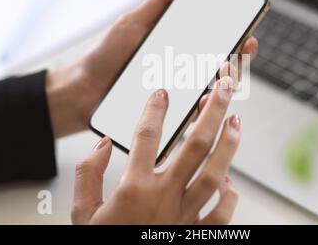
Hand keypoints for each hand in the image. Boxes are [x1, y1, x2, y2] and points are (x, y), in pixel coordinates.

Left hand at [46, 0, 259, 137]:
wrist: (85, 91)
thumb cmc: (106, 56)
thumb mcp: (133, 21)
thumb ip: (160, 2)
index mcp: (177, 39)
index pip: (213, 22)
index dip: (233, 5)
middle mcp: (184, 61)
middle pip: (224, 51)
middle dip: (243, 43)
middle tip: (247, 38)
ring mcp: (182, 84)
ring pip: (219, 78)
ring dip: (234, 70)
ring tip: (234, 61)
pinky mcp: (176, 107)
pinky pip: (202, 104)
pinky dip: (214, 98)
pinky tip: (214, 90)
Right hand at [72, 77, 239, 223]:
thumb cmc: (103, 244)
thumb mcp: (81, 213)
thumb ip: (87, 174)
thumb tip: (102, 144)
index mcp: (133, 188)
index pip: (146, 137)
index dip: (155, 110)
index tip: (163, 92)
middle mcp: (164, 197)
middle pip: (194, 146)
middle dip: (212, 113)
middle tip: (223, 89)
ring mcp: (184, 216)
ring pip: (215, 173)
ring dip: (229, 145)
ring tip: (236, 120)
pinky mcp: (196, 234)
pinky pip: (222, 214)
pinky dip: (229, 195)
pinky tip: (230, 179)